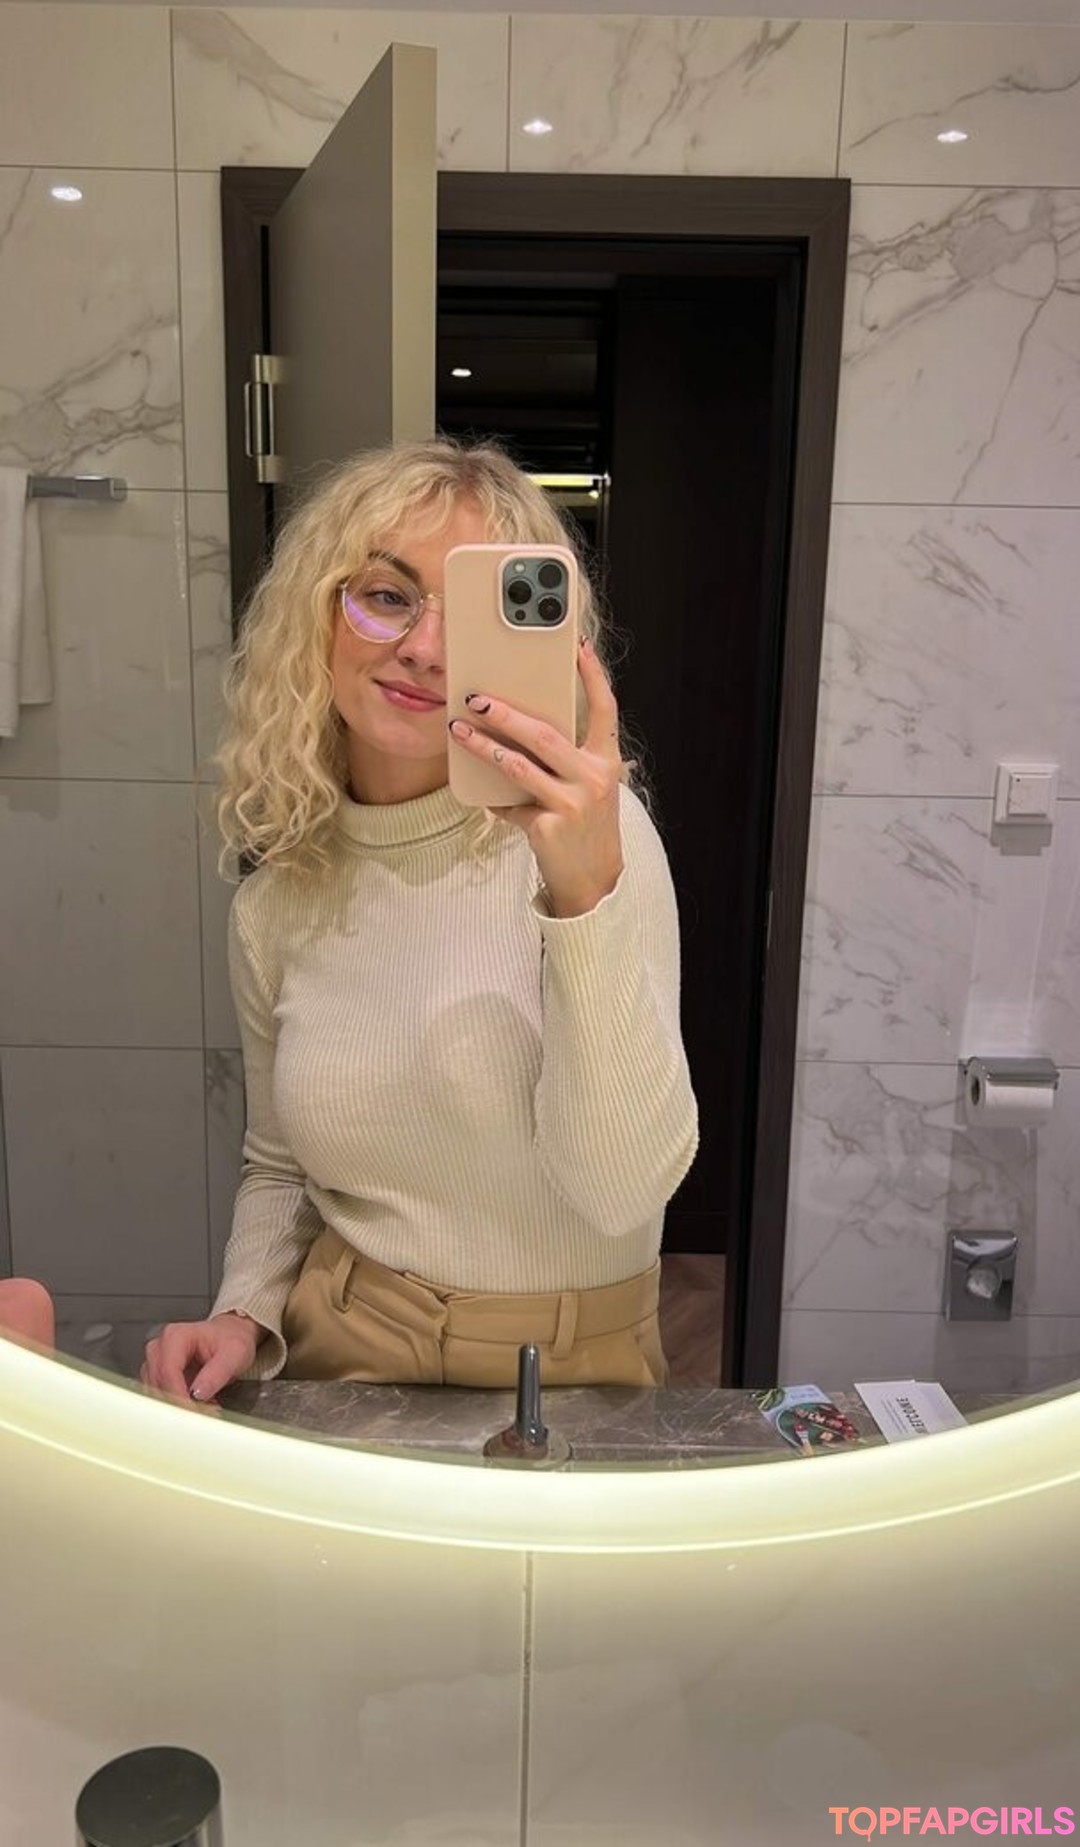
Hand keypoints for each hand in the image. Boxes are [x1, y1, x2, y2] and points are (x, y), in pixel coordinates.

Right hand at [140, 1313, 261, 1407]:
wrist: (231, 1337)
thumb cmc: (231, 1340)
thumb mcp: (234, 1354)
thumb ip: (217, 1373)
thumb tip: (198, 1393)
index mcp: (176, 1336)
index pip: (168, 1372)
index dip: (179, 1396)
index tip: (194, 1411)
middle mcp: (161, 1347)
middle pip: (158, 1384)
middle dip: (180, 1403)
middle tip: (206, 1412)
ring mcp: (156, 1362)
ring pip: (156, 1393)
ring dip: (179, 1406)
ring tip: (206, 1407)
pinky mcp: (158, 1376)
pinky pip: (160, 1396)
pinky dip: (177, 1405)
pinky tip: (198, 1406)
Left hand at [449, 638, 623, 917]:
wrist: (593, 881)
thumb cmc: (585, 825)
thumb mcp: (589, 786)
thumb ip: (567, 757)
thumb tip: (520, 723)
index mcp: (607, 761)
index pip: (605, 709)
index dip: (592, 676)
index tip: (576, 646)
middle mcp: (594, 779)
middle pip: (544, 734)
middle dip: (505, 713)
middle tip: (475, 697)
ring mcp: (572, 804)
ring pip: (517, 765)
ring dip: (482, 746)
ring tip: (458, 730)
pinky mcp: (548, 828)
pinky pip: (509, 804)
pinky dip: (494, 800)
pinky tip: (484, 796)